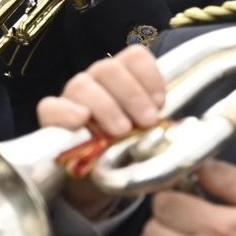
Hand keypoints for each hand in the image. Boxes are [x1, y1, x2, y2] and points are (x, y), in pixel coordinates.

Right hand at [36, 44, 165, 217]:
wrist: (101, 179)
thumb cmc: (130, 152)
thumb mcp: (152, 138)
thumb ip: (164, 128)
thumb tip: (185, 128)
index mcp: (124, 79)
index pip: (134, 56)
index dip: (149, 75)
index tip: (161, 103)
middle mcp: (97, 81)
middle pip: (109, 68)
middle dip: (131, 94)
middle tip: (145, 120)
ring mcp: (72, 98)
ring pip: (82, 84)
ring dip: (106, 106)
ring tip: (120, 131)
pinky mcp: (51, 119)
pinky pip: (50, 106)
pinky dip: (65, 111)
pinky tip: (81, 120)